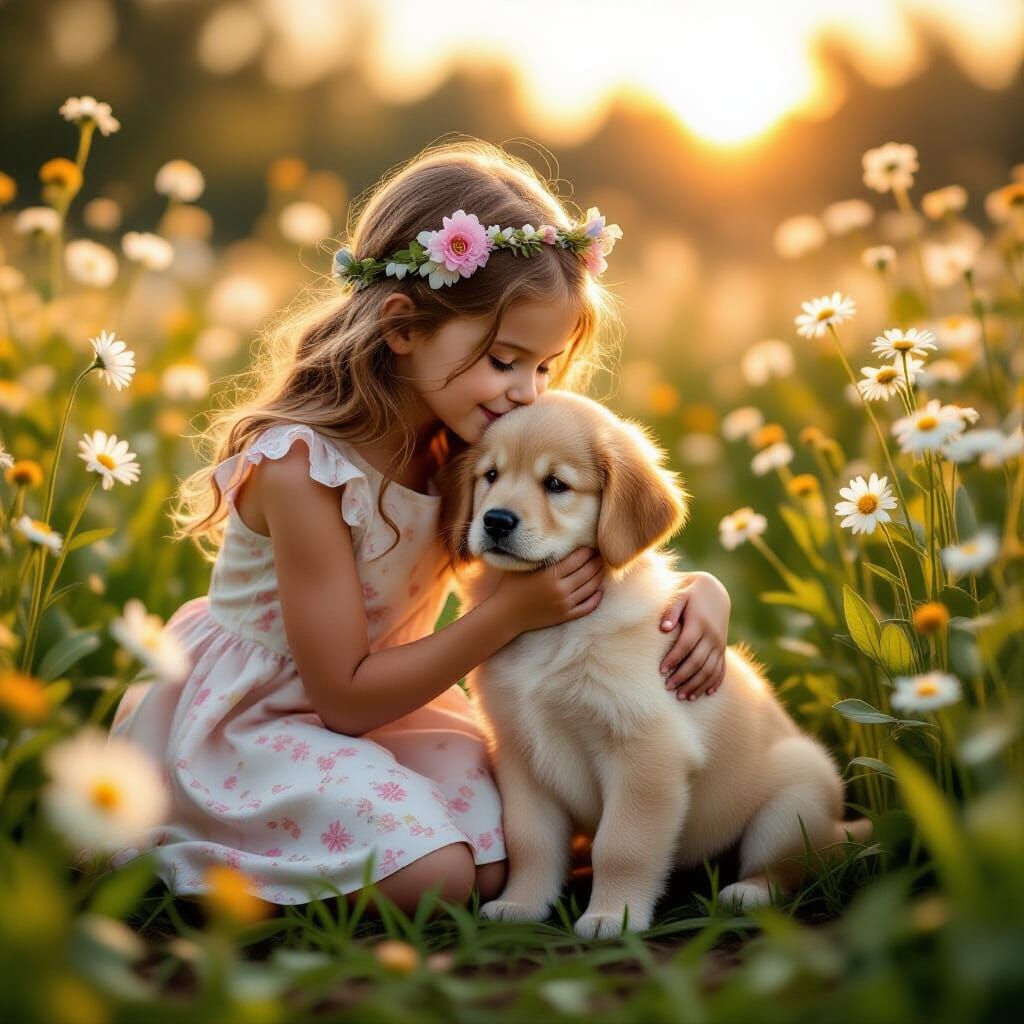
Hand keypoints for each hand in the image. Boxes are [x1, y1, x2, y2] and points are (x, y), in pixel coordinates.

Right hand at [494, 546, 604, 633]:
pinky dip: (596, 598)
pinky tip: (600, 591)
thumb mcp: (523, 566)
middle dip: (596, 561)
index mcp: (550, 574)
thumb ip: (540, 556)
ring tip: (601, 568)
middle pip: (587, 571)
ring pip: (591, 588)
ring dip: (599, 576)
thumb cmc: (511, 586)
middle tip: (601, 554)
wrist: (505, 615)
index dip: (587, 551)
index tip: (591, 545)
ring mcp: (564, 604)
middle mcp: (560, 589)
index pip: (578, 559)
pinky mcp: (565, 616)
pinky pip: (587, 607)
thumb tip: (556, 541)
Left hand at [658, 572, 730, 699]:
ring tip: (683, 697)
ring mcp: (719, 644)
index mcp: (699, 623)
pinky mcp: (722, 648)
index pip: (686, 645)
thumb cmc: (690, 594)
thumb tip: (664, 628)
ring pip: (710, 669)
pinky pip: (721, 669)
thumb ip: (671, 610)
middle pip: (698, 661)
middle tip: (668, 688)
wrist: (714, 591)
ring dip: (697, 684)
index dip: (674, 659)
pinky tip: (706, 693)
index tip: (661, 670)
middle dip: (683, 676)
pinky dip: (715, 682)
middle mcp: (712, 636)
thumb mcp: (680, 595)